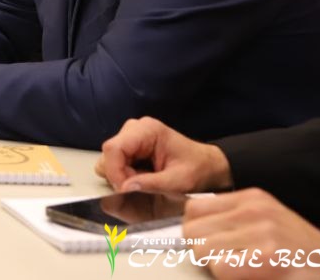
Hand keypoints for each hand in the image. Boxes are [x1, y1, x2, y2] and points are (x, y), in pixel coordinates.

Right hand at [95, 116, 232, 192]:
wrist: (209, 167)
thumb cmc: (198, 170)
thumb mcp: (178, 181)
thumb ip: (151, 184)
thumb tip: (124, 187)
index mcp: (147, 130)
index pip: (114, 148)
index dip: (114, 171)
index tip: (124, 190)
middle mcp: (135, 129)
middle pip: (109, 154)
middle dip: (119, 176)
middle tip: (138, 189)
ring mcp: (131, 137)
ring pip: (110, 159)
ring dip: (122, 176)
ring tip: (143, 184)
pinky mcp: (131, 147)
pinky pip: (116, 163)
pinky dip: (125, 176)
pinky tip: (142, 180)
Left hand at [184, 189, 319, 278]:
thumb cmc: (299, 251)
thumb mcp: (266, 221)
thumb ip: (232, 220)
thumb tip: (193, 231)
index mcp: (252, 199)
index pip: (194, 209)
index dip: (196, 232)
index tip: (207, 244)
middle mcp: (254, 210)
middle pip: (192, 231)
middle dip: (203, 251)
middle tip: (227, 262)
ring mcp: (261, 233)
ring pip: (202, 251)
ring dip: (215, 266)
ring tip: (241, 269)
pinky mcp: (266, 258)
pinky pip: (220, 269)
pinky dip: (228, 277)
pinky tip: (249, 276)